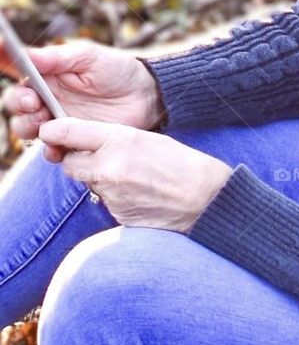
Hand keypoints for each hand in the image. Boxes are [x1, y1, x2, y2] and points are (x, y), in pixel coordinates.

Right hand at [1, 40, 164, 162]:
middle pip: (17, 108)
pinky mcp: (72, 141)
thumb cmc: (118, 70)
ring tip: (46, 124)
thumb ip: (56, 58)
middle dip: (20, 108)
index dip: (14, 87)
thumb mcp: (88, 57)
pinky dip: (50, 150)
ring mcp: (58, 122)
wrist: (147, 96)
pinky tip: (57, 148)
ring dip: (29, 128)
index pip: (20, 82)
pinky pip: (51, 150)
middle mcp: (47, 100)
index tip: (26, 91)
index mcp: (48, 77)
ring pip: (27, 129)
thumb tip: (25, 53)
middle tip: (36, 105)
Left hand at [38, 117, 232, 232]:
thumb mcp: (146, 139)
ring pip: (87, 183)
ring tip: (131, 178)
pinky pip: (103, 201)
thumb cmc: (178, 163)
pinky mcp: (115, 213)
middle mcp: (110, 166)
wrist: (202, 198)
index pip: (69, 132)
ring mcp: (111, 193)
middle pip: (70, 163)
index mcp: (120, 140)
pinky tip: (137, 194)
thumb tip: (78, 143)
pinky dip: (114, 197)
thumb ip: (111, 140)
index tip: (50, 131)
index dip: (55, 132)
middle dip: (79, 161)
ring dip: (98, 180)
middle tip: (100, 159)